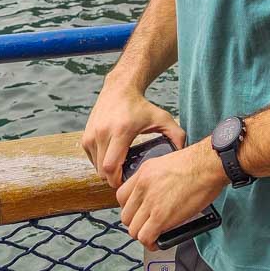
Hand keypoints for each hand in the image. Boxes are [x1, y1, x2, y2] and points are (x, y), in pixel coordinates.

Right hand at [82, 75, 185, 190]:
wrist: (120, 89)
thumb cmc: (141, 106)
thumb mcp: (162, 118)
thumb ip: (176, 134)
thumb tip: (184, 152)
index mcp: (121, 131)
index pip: (111, 167)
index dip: (118, 181)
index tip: (128, 181)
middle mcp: (103, 133)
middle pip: (103, 171)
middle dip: (113, 178)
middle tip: (126, 177)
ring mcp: (91, 134)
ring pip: (96, 167)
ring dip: (107, 171)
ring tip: (121, 166)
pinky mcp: (85, 136)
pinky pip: (91, 159)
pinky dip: (100, 162)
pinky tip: (113, 156)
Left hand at [117, 138, 225, 249]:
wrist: (209, 164)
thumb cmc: (198, 163)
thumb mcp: (167, 163)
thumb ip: (156, 179)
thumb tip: (157, 196)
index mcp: (144, 172)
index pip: (121, 196)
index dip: (130, 209)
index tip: (139, 213)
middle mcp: (143, 186)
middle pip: (126, 216)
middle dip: (136, 224)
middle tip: (148, 226)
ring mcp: (150, 201)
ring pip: (133, 229)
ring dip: (143, 235)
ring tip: (154, 235)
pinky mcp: (160, 216)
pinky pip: (145, 237)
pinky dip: (151, 243)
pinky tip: (158, 241)